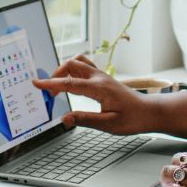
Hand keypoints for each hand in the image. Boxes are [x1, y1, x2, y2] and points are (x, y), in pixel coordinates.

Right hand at [32, 56, 154, 135]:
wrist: (149, 112)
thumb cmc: (132, 119)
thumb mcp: (108, 125)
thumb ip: (85, 120)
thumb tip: (65, 118)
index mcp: (99, 88)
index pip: (69, 83)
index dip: (51, 84)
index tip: (36, 83)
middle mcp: (99, 78)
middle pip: (71, 65)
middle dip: (56, 75)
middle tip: (50, 93)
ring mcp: (102, 76)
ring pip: (78, 62)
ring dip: (64, 70)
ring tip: (59, 86)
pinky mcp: (103, 78)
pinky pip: (84, 66)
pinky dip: (73, 70)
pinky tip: (71, 82)